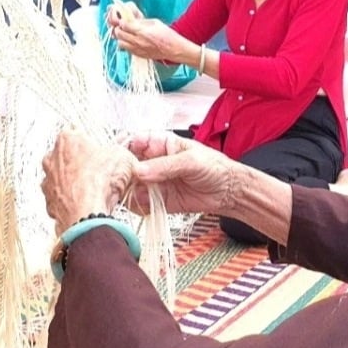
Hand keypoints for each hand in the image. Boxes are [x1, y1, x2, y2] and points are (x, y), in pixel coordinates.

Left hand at [41, 130, 136, 232]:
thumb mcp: (123, 157)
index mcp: (66, 140)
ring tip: (97, 191)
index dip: (96, 145)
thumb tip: (124, 155)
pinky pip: (63, 199)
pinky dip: (73, 202)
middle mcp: (51, 159)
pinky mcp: (50, 203)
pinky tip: (88, 204)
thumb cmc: (98, 183)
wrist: (87, 214)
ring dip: (77, 183)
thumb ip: (121, 152)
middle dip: (84, 164)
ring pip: (64, 179)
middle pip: (70, 157)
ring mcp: (48, 182)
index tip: (105, 152)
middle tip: (102, 172)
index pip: (80, 134)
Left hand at [108, 3, 190, 61]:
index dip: (123, 21)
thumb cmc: (167, 35)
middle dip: (119, 29)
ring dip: (121, 38)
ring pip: (120, 43)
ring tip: (126, 35)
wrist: (173, 49)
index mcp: (142, 31)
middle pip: (119, 34)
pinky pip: (126, 49)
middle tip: (123, 27)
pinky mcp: (139, 55)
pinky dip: (126, 44)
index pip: (124, 25)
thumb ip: (141, 22)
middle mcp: (138, 41)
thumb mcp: (155, 22)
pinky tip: (132, 41)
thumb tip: (131, 20)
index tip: (124, 20)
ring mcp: (137, 49)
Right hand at [125, 132, 243, 216]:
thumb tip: (140, 170)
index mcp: (161, 144)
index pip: (134, 141)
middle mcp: (154, 162)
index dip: (123, 147)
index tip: (117, 157)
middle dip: (122, 172)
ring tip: (131, 195)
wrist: (229, 191)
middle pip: (128, 164)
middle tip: (122, 180)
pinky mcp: (158, 199)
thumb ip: (165, 166)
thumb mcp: (191, 161)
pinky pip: (141, 203)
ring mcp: (154, 181)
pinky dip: (137, 206)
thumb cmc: (215, 167)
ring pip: (131, 185)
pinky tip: (141, 205)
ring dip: (127, 191)